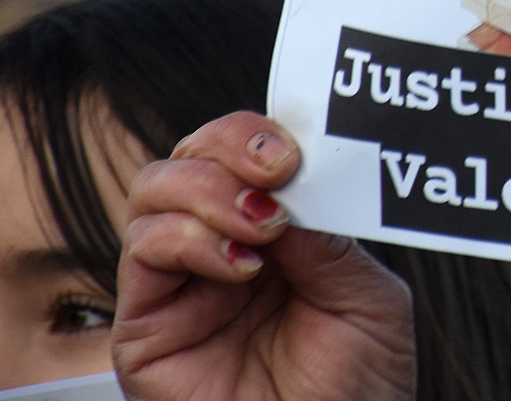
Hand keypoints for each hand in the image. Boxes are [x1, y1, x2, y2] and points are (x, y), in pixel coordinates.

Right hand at [114, 113, 415, 400]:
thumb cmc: (358, 392)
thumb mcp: (369, 300)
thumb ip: (330, 237)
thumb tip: (289, 185)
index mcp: (280, 235)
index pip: (247, 154)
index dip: (262, 135)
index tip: (296, 149)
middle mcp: (223, 250)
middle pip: (193, 155)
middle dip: (231, 145)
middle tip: (276, 173)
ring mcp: (182, 286)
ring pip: (156, 188)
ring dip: (210, 190)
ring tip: (264, 228)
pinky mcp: (146, 328)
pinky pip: (142, 250)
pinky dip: (188, 237)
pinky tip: (241, 266)